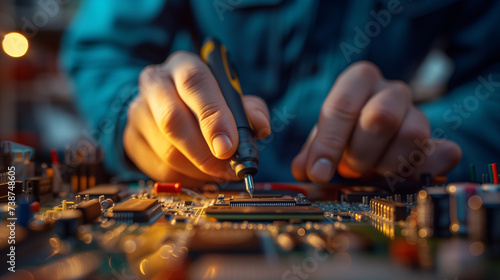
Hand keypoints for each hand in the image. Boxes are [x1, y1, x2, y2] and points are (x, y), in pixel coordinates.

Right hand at [124, 51, 270, 185]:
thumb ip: (249, 109)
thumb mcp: (231, 96)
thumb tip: (260, 128)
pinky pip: (160, 169)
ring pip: (167, 150)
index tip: (229, 146)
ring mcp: (138, 112)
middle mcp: (155, 83)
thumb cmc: (207, 99)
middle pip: (172, 120)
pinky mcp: (131, 139)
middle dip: (204, 151)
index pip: (195, 84)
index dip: (213, 117)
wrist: (167, 102)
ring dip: (199, 169)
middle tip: (227, 168)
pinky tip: (201, 173)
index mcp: (183, 65)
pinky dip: (186, 177)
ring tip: (220, 172)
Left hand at [292, 61, 460, 183]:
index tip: (318, 173)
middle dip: (359, 154)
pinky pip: (442, 155)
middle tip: (348, 170)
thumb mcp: (325, 137)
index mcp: (359, 79)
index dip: (329, 142)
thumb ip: (312, 152)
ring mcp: (419, 113)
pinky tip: (399, 180)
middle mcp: (392, 91)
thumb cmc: (347, 133)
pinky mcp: (438, 140)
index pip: (343, 105)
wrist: (379, 136)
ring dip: (385, 166)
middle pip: (381, 117)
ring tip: (370, 173)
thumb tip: (303, 169)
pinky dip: (420, 172)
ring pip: (412, 136)